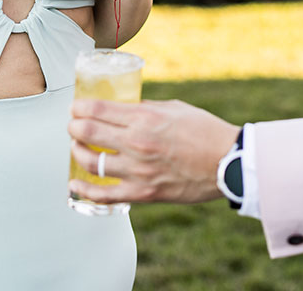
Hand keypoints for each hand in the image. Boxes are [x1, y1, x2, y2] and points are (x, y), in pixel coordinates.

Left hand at [67, 98, 237, 204]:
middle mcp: (137, 142)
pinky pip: (104, 194)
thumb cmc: (205, 131)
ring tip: (77, 147)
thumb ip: (146, 108)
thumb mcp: (174, 108)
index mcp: (145, 117)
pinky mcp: (143, 193)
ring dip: (77, 152)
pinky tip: (75, 184)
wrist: (228, 162)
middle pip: (87, 132)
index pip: (97, 109)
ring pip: (90, 162)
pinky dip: (85, 190)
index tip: (76, 107)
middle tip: (74, 125)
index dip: (79, 107)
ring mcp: (138, 170)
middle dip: (74, 126)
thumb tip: (124, 108)